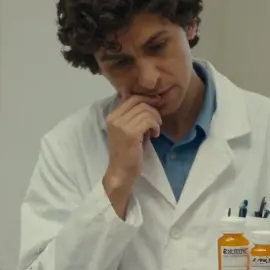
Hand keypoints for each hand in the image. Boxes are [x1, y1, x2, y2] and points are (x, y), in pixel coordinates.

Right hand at [102, 96, 161, 215]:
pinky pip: (148, 120)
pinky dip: (155, 126)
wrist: (121, 172)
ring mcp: (121, 125)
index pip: (132, 97)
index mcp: (112, 115)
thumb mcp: (129, 130)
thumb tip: (150, 101)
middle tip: (157, 122)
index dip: (147, 99)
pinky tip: (155, 135)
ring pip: (146, 111)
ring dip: (155, 120)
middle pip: (140, 102)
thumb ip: (134, 116)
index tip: (156, 107)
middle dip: (153, 110)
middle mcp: (114, 118)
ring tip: (155, 130)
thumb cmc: (127, 153)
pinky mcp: (130, 133)